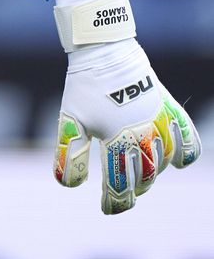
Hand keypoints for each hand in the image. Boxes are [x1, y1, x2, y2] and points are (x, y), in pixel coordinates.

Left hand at [54, 38, 200, 213]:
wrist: (104, 50)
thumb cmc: (84, 86)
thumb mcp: (70, 119)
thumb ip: (69, 153)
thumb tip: (71, 186)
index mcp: (116, 139)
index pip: (120, 185)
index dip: (114, 203)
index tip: (107, 208)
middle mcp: (142, 133)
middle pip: (144, 177)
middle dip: (132, 189)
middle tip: (120, 191)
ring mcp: (159, 121)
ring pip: (163, 161)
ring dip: (152, 173)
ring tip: (139, 175)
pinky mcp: (169, 108)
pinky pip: (187, 137)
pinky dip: (186, 153)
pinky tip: (177, 162)